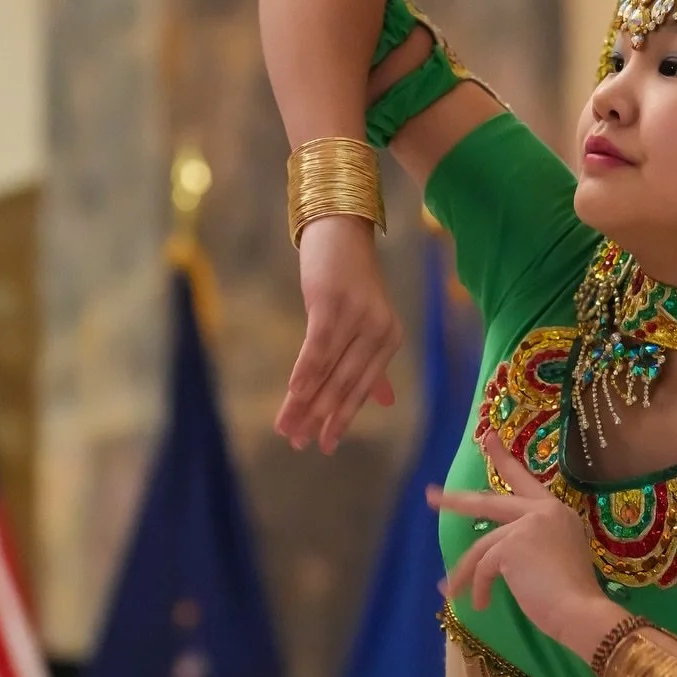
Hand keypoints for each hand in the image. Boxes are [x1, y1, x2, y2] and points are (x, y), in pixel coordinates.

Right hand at [275, 213, 402, 453]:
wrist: (340, 231)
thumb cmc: (349, 279)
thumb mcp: (364, 322)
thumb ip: (373, 362)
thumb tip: (384, 401)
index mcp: (390, 340)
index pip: (362, 388)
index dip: (342, 418)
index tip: (324, 445)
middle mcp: (380, 331)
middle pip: (346, 385)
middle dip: (321, 418)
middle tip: (298, 444)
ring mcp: (359, 317)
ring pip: (330, 370)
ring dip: (305, 402)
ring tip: (286, 427)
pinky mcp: (335, 303)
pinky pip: (319, 346)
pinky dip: (306, 372)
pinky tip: (294, 394)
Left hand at [427, 433, 624, 653]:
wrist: (581, 611)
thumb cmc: (574, 594)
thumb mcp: (558, 558)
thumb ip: (535, 544)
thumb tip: (503, 556)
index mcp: (557, 512)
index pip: (524, 480)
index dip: (504, 459)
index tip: (488, 438)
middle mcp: (542, 511)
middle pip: (489, 501)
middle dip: (456, 500)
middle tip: (430, 496)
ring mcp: (526, 525)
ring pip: (481, 545)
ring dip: (464, 572)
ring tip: (450, 592)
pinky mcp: (511, 545)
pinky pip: (484, 566)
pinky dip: (478, 588)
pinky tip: (481, 605)